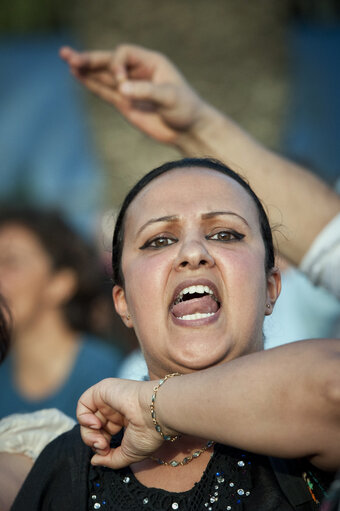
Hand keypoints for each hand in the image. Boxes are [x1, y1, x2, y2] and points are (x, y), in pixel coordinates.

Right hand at [59, 44, 204, 144]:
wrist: (188, 130)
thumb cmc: (185, 109)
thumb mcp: (169, 97)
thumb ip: (146, 92)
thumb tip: (122, 89)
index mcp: (150, 63)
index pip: (124, 54)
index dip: (117, 64)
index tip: (121, 83)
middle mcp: (137, 72)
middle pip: (109, 61)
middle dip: (90, 59)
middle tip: (68, 55)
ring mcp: (129, 89)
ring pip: (103, 75)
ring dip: (85, 68)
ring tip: (66, 58)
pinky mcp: (125, 104)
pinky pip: (104, 91)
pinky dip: (91, 84)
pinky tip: (76, 75)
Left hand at [77, 378, 174, 468]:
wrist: (156, 414)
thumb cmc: (148, 433)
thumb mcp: (128, 454)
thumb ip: (110, 459)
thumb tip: (94, 461)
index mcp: (124, 420)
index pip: (104, 434)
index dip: (100, 446)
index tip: (107, 451)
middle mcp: (116, 409)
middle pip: (94, 428)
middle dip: (93, 442)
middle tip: (102, 447)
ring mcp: (109, 399)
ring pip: (87, 418)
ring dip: (88, 433)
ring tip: (99, 439)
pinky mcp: (103, 389)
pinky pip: (83, 403)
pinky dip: (83, 417)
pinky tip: (95, 424)